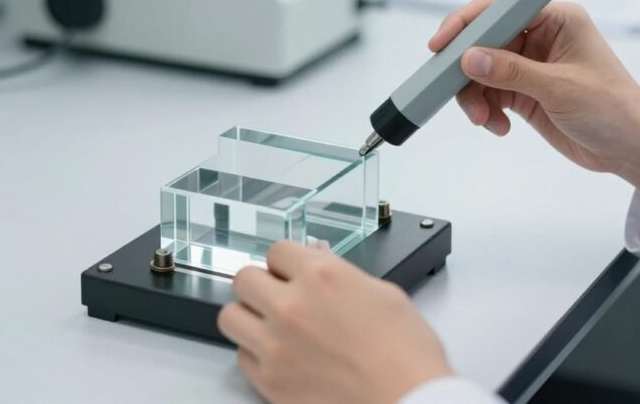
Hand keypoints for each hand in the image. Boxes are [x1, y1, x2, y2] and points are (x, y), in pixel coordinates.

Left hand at [217, 242, 452, 403]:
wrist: (409, 402)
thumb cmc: (406, 355)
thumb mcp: (383, 294)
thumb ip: (340, 272)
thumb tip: (318, 258)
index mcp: (321, 276)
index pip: (276, 250)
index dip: (288, 262)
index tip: (293, 272)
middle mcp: (291, 306)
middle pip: (244, 278)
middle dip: (262, 284)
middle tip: (278, 295)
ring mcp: (275, 345)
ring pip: (230, 316)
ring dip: (249, 316)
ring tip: (271, 325)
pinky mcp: (270, 381)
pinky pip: (242, 357)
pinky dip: (256, 354)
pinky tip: (280, 355)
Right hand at [429, 0, 639, 208]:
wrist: (633, 149)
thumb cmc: (615, 109)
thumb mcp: (561, 88)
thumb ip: (512, 72)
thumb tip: (470, 58)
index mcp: (556, 20)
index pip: (500, 9)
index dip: (467, 23)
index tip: (442, 44)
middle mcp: (540, 37)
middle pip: (483, 41)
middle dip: (467, 69)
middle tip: (456, 90)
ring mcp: (530, 65)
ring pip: (480, 71)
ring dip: (475, 96)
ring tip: (484, 119)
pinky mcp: (524, 92)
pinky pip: (489, 94)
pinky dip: (486, 110)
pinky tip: (499, 126)